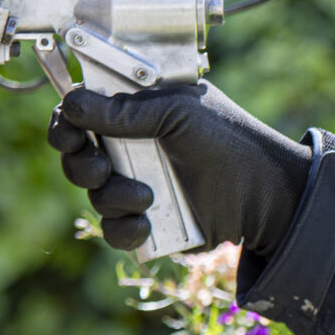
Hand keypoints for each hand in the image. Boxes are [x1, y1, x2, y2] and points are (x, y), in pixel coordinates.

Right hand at [47, 81, 312, 254]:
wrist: (269, 195)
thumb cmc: (231, 141)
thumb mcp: (180, 113)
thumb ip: (127, 110)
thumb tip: (72, 103)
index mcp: (135, 114)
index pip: (80, 114)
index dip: (65, 123)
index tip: (71, 132)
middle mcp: (131, 148)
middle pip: (76, 157)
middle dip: (82, 165)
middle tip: (104, 168)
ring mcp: (138, 185)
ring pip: (94, 196)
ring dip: (112, 197)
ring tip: (147, 195)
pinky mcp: (149, 222)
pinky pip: (114, 231)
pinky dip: (123, 229)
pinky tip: (146, 223)